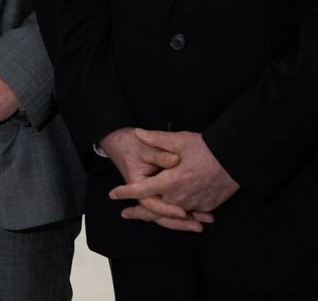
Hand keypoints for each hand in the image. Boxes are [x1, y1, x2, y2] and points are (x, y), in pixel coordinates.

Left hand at [110, 129, 238, 231]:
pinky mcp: (207, 206)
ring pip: (172, 212)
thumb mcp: (179, 140)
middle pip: (155, 207)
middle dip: (140, 211)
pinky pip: (188, 212)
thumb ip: (156, 139)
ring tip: (146, 215)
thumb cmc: (207, 149)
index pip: (141, 191)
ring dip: (160, 214)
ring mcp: (195, 204)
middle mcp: (180, 197)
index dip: (125, 193)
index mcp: (169, 182)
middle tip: (127, 214)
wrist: (237, 160)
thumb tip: (138, 134)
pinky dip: (180, 213)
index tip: (113, 195)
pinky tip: (174, 211)